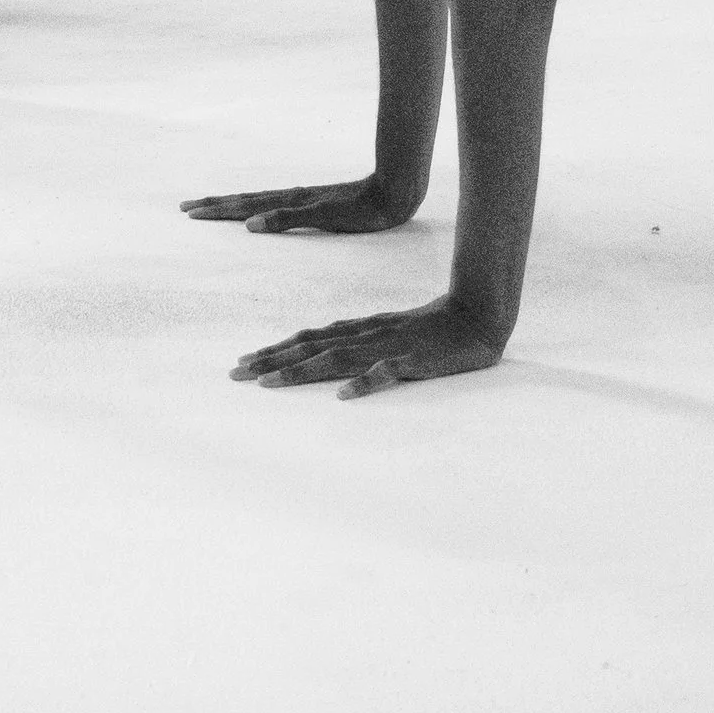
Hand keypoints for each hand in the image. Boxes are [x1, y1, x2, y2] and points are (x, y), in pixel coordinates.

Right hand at [181, 175, 421, 236]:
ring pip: (256, 200)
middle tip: (186, 207)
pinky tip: (256, 212)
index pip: (244, 206)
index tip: (190, 211)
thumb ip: (288, 220)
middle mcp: (291, 198)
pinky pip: (272, 205)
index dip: (217, 209)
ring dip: (232, 204)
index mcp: (290, 202)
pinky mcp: (312, 203)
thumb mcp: (326, 219)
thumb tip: (250, 225)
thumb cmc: (363, 211)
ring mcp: (300, 199)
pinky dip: (255, 207)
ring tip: (212, 205)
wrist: (392, 193)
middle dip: (215, 204)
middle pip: (244, 200)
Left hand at [233, 294, 507, 398]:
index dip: (274, 350)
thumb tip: (321, 352)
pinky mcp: (412, 360)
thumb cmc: (430, 329)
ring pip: (336, 359)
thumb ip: (355, 341)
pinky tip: (344, 396)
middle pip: (311, 347)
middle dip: (272, 360)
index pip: (308, 338)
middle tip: (236, 375)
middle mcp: (364, 335)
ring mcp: (387, 346)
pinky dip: (364, 383)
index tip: (242, 364)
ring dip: (301, 370)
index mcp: (358, 329)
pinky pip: (385, 373)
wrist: (477, 316)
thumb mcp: (386, 333)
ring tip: (270, 384)